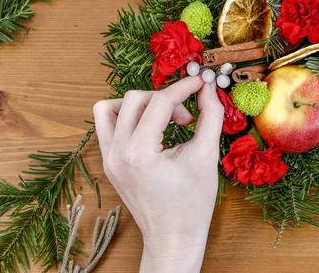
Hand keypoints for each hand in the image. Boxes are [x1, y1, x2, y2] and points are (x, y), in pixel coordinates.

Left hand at [93, 77, 223, 272]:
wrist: (174, 237)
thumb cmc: (192, 203)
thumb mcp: (206, 155)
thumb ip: (211, 116)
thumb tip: (209, 88)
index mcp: (139, 153)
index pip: (159, 102)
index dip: (183, 87)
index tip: (201, 82)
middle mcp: (116, 154)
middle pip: (134, 99)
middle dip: (165, 99)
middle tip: (187, 116)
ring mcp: (108, 159)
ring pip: (109, 108)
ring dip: (138, 104)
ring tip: (162, 117)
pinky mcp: (109, 163)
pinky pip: (107, 127)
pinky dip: (127, 118)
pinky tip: (151, 129)